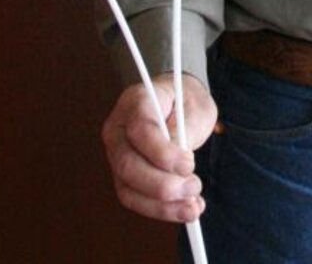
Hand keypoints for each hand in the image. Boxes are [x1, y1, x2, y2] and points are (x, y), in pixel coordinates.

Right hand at [101, 73, 217, 223]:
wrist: (181, 104)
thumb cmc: (187, 102)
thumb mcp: (193, 109)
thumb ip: (182, 134)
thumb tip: (176, 169)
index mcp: (135, 102)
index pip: (140, 130)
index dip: (163, 153)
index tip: (189, 164)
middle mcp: (118, 129)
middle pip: (128, 165)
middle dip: (162, 185)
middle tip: (194, 187)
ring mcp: (116, 154)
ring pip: (128, 189)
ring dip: (162, 204)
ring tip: (193, 206)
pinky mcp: (123, 176)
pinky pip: (135, 199)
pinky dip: (160, 210)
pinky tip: (184, 209)